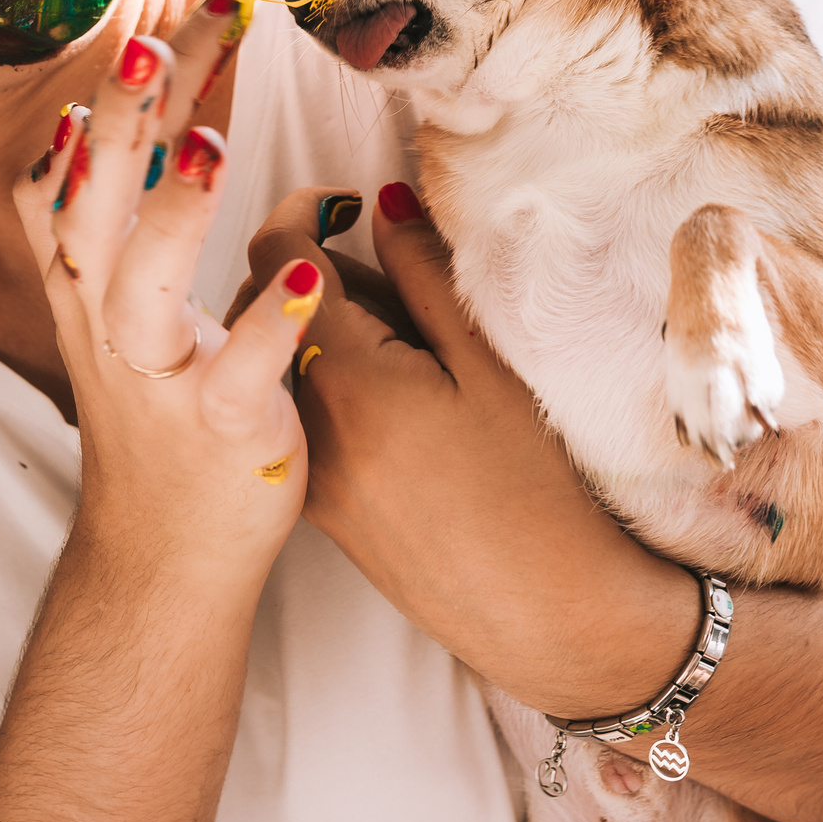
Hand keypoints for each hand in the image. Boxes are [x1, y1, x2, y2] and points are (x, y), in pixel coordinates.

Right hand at [15, 0, 321, 587]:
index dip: (129, 88)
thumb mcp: (134, 304)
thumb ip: (145, 211)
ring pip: (144, 286)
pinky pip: (238, 377)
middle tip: (162, 33)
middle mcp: (109, 316)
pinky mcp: (219, 432)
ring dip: (173, 212)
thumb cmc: (163, 414)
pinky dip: (268, 328)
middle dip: (132, 114)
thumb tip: (144, 118)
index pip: (96, 160)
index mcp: (94, 276)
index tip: (182, 7)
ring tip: (212, 146)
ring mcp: (160, 377)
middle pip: (104, 198)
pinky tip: (309, 275)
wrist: (161, 557)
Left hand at [240, 184, 695, 714]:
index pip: (277, 259)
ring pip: (288, 361)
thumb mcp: (493, 367)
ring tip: (423, 350)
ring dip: (334, 329)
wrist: (547, 620)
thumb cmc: (538, 490)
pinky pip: (305, 412)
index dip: (304, 209)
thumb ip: (428, 277)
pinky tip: (411, 400)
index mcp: (344, 379)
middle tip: (414, 285)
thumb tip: (383, 202)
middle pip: (275, 309)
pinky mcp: (322, 508)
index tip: (351, 201)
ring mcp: (307, 472)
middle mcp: (303, 426)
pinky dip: (337, 381)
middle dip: (329, 274)